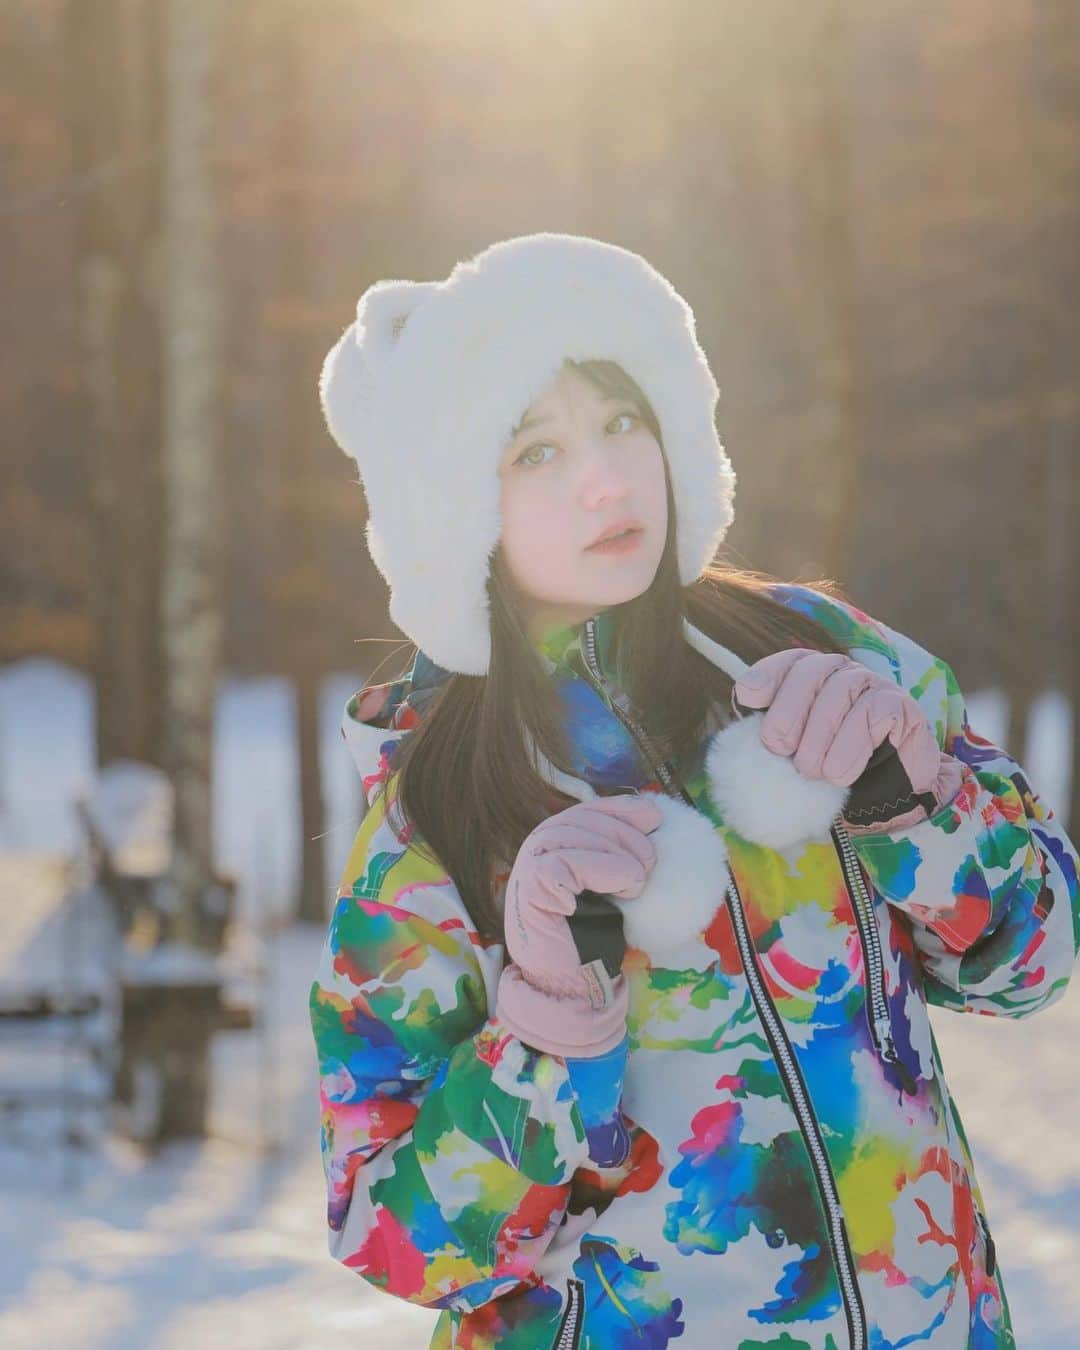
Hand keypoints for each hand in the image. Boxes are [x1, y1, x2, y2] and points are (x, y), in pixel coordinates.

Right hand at [496, 793, 661, 1057]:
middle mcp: (537, 850)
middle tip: (652, 861)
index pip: (587, 810)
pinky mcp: (532, 888)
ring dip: (620, 852)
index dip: (621, 808)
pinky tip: (626, 888)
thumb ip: (617, 858)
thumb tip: (652, 823)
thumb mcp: (611, 888)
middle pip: (583, 818)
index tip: (654, 816)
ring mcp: (529, 867)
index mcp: (554, 846)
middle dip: (625, 832)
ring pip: (577, 833)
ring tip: (640, 881)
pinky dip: (606, 868)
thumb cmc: (593, 940)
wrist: (571, 986)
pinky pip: (570, 862)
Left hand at [732, 649, 943, 796]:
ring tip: (811, 771)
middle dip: (788, 710)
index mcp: (813, 679)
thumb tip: (736, 744)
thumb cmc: (833, 772)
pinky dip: (851, 745)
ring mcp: (873, 685)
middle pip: (810, 671)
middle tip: (779, 748)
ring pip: (840, 690)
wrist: (889, 797)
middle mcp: (841, 673)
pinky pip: (873, 712)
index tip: (748, 698)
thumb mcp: (797, 756)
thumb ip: (773, 742)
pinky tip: (840, 774)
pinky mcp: (900, 706)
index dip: (766, 675)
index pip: (787, 662)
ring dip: (820, 735)